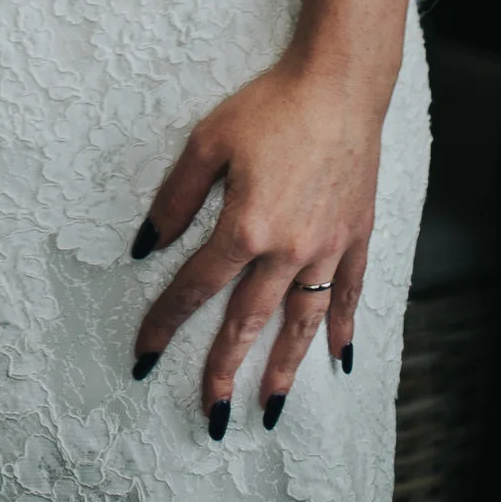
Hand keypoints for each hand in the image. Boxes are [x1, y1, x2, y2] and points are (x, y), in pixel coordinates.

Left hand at [130, 45, 386, 428]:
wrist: (338, 85)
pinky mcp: (356, 237)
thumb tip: (147, 243)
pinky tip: (339, 359)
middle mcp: (289, 250)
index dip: (167, 322)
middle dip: (225, 370)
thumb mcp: (209, 141)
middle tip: (212, 416)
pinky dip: (343, 328)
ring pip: (301, 322)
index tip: (144, 356)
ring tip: (271, 408)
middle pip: (249, 321)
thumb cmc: (270, 106)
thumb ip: (176, 197)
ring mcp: (327, 248)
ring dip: (285, 369)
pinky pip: (349, 294)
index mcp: (246, 227)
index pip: (198, 286)